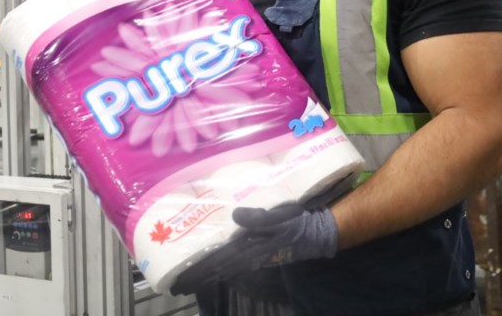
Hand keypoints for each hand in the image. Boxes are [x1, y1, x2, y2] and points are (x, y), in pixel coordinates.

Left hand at [169, 204, 337, 294]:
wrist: (320, 232)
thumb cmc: (299, 225)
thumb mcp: (281, 220)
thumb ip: (259, 219)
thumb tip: (235, 217)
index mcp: (251, 249)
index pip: (220, 263)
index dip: (202, 271)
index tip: (183, 281)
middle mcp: (250, 255)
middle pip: (220, 267)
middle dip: (202, 275)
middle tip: (180, 283)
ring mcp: (256, 254)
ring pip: (227, 264)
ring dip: (211, 269)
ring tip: (193, 273)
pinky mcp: (261, 250)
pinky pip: (237, 259)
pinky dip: (224, 262)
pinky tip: (218, 261)